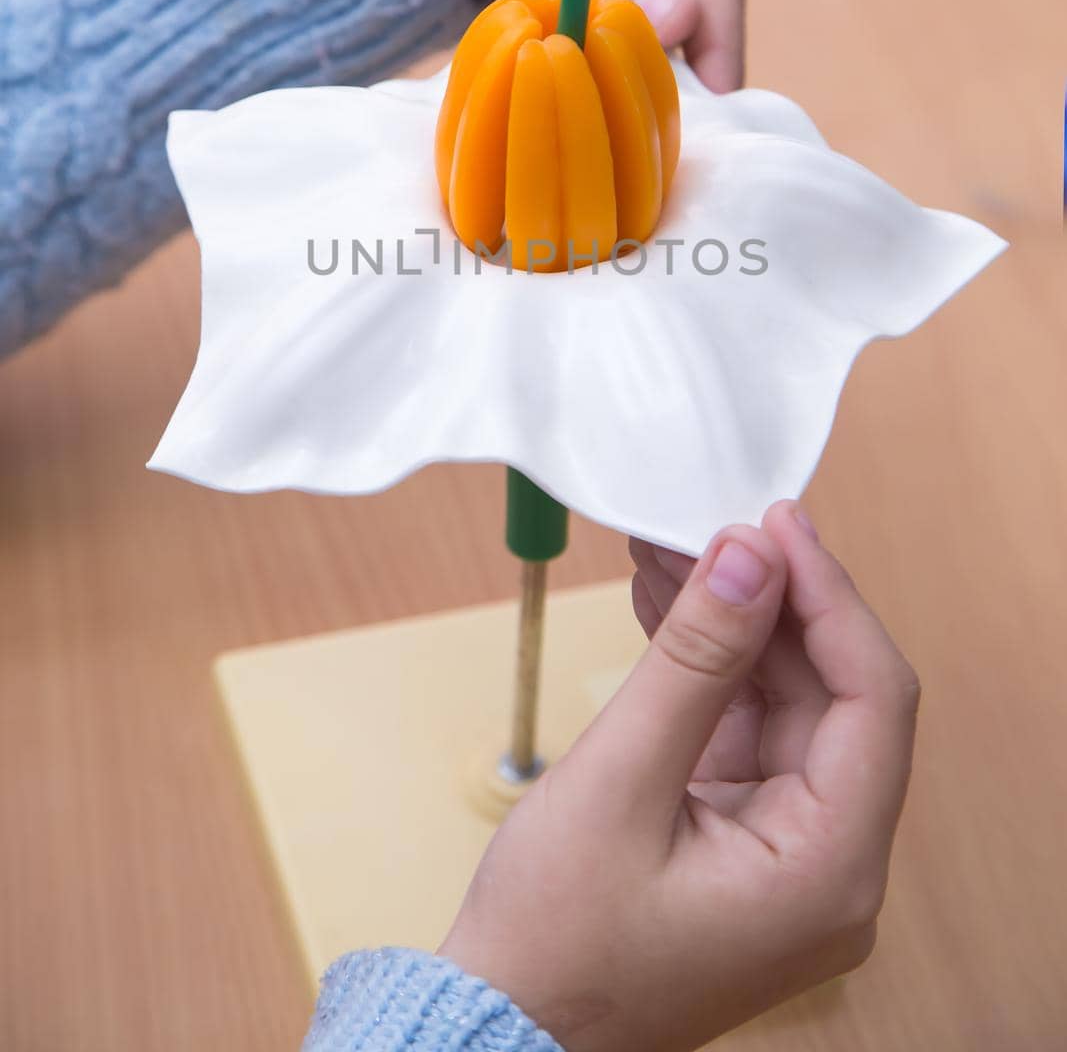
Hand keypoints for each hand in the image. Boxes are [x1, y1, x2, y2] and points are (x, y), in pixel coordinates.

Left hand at [291, 0, 743, 91]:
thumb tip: (683, 21)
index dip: (715, 42)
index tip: (704, 114)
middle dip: (664, 57)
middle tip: (629, 127)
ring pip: (648, 13)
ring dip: (617, 56)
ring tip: (586, 101)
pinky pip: (606, 14)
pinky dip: (584, 44)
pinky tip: (558, 73)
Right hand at [439, 502, 919, 1051]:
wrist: (499, 1030)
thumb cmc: (553, 941)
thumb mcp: (619, 780)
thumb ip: (693, 660)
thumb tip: (748, 555)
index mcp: (829, 871)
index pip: (874, 700)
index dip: (830, 597)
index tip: (774, 523)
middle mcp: (831, 866)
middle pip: (831, 695)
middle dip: (766, 600)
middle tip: (703, 523)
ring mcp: (789, 855)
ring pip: (784, 704)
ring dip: (729, 625)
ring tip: (666, 550)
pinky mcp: (745, 841)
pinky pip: (744, 731)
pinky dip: (705, 669)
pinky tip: (661, 607)